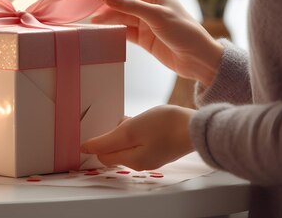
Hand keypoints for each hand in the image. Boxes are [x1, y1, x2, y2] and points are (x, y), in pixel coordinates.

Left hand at [80, 105, 194, 170]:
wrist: (197, 127)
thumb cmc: (164, 127)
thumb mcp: (130, 130)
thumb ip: (107, 141)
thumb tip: (85, 148)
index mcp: (131, 161)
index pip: (102, 154)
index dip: (97, 141)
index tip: (98, 125)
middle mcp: (140, 163)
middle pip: (115, 149)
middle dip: (113, 134)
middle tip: (122, 119)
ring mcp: (151, 156)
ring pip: (128, 143)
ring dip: (126, 130)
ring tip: (135, 118)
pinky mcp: (160, 148)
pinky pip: (140, 140)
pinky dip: (137, 130)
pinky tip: (145, 120)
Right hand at [93, 0, 222, 85]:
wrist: (198, 59)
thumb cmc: (183, 32)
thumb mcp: (156, 16)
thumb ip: (130, 6)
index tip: (90, 0)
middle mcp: (148, 5)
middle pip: (119, 3)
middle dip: (104, 8)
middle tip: (88, 15)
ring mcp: (145, 21)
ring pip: (120, 18)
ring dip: (107, 20)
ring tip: (92, 24)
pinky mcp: (143, 37)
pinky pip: (124, 31)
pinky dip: (114, 31)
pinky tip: (103, 33)